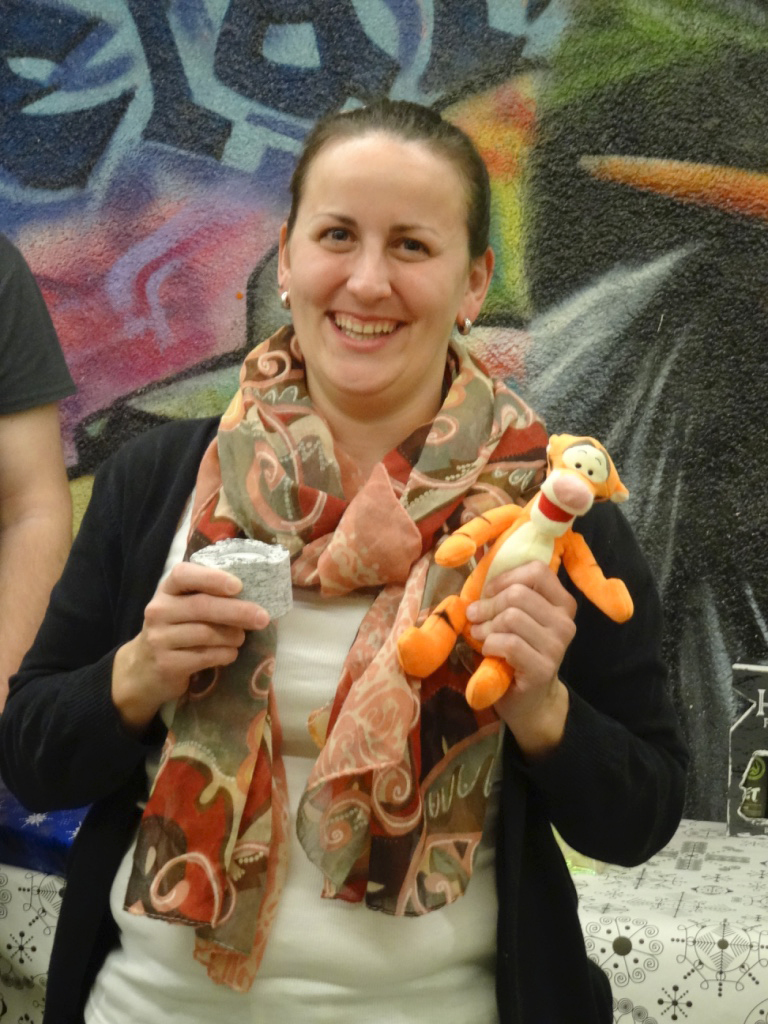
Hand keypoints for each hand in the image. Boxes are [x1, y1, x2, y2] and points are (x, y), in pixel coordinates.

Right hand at [112, 561, 268, 732]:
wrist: (143, 669)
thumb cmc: (175, 630)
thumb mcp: (183, 607)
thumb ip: (208, 597)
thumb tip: (255, 595)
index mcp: (167, 590)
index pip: (183, 574)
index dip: (212, 578)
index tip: (238, 586)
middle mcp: (159, 611)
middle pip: (202, 606)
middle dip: (237, 611)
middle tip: (262, 617)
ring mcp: (159, 638)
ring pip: (206, 633)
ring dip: (233, 636)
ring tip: (241, 637)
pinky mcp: (166, 664)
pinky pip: (205, 657)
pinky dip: (225, 654)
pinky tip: (230, 654)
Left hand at [466, 562, 575, 755]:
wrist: (529, 700)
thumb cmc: (518, 652)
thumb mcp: (517, 618)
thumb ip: (506, 596)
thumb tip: (477, 580)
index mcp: (562, 603)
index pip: (537, 571)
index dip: (505, 578)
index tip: (488, 592)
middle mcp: (566, 622)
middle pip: (517, 594)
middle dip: (488, 605)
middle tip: (476, 617)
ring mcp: (557, 646)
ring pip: (511, 617)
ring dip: (486, 627)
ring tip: (481, 636)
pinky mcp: (543, 667)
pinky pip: (508, 643)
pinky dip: (490, 645)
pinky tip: (489, 652)